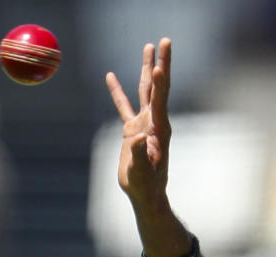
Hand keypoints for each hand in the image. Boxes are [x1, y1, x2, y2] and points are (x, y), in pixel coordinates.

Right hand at [106, 39, 171, 212]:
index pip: (159, 101)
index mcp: (158, 130)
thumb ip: (139, 153)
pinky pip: (124, 105)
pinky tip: (111, 76)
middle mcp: (154, 122)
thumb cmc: (146, 187)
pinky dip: (117, 91)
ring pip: (145, 90)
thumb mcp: (142, 172)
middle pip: (157, 87)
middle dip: (160, 63)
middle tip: (164, 41)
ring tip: (147, 46)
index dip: (160, 83)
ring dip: (146, 68)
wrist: (147, 196)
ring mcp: (143, 124)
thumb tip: (138, 136)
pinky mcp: (132, 130)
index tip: (158, 66)